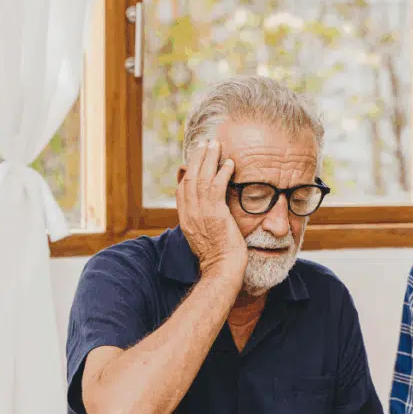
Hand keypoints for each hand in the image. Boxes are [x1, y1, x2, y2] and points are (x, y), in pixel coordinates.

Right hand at [176, 139, 246, 279]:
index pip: (182, 190)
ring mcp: (200, 213)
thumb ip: (204, 223)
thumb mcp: (205, 238)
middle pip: (189, 178)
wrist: (222, 269)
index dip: (188, 173)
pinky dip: (223, 172)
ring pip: (201, 178)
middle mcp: (189, 214)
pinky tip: (230, 163)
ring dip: (209, 159)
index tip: (195, 160)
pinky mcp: (214, 213)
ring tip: (216, 144)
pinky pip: (217, 186)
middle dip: (197, 158)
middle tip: (205, 143)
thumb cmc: (219, 258)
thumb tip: (209, 215)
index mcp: (186, 220)